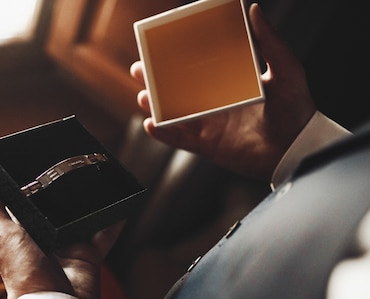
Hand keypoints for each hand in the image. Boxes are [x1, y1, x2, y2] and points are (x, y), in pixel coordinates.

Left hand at [0, 170, 121, 298]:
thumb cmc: (23, 275)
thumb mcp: (2, 234)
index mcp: (20, 233)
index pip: (23, 203)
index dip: (28, 185)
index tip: (35, 162)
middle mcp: (44, 239)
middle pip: (56, 209)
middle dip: (63, 192)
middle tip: (71, 165)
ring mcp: (67, 246)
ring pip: (81, 218)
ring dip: (89, 202)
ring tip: (96, 178)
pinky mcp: (88, 255)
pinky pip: (104, 234)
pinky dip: (113, 220)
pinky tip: (119, 204)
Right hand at [131, 3, 315, 180]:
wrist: (297, 148)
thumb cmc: (296, 110)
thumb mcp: (286, 69)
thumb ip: (269, 42)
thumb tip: (254, 10)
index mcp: (230, 84)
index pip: (198, 68)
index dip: (178, 58)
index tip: (160, 46)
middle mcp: (216, 103)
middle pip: (178, 90)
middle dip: (155, 81)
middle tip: (139, 69)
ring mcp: (210, 125)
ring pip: (174, 114)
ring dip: (155, 106)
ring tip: (142, 97)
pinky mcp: (208, 146)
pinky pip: (179, 139)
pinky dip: (163, 134)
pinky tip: (151, 124)